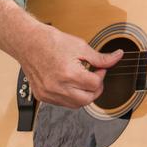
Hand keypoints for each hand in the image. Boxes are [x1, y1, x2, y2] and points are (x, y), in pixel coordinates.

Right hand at [0, 0, 121, 108]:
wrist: (28, 43)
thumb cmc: (51, 42)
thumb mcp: (80, 46)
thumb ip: (100, 57)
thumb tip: (117, 57)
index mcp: (68, 74)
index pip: (95, 84)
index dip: (101, 75)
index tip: (99, 68)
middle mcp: (57, 87)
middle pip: (86, 100)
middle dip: (95, 90)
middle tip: (95, 78)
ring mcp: (48, 93)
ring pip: (75, 105)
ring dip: (84, 95)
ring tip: (83, 80)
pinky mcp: (42, 96)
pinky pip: (62, 103)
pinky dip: (71, 97)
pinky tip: (71, 85)